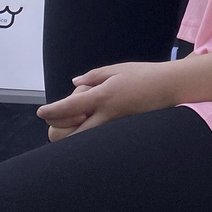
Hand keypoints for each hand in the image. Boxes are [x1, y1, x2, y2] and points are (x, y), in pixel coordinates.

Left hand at [36, 62, 175, 140]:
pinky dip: (88, 135)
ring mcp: (115, 126)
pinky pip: (98, 138)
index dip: (51, 112)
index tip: (41, 112)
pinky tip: (89, 125)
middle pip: (71, 135)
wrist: (170, 87)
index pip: (68, 108)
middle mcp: (106, 115)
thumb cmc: (143, 74)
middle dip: (58, 131)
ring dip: (72, 135)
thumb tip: (74, 83)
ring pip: (84, 142)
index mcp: (102, 96)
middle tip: (55, 122)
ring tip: (73, 123)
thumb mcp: (116, 69)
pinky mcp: (122, 132)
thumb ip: (92, 77)